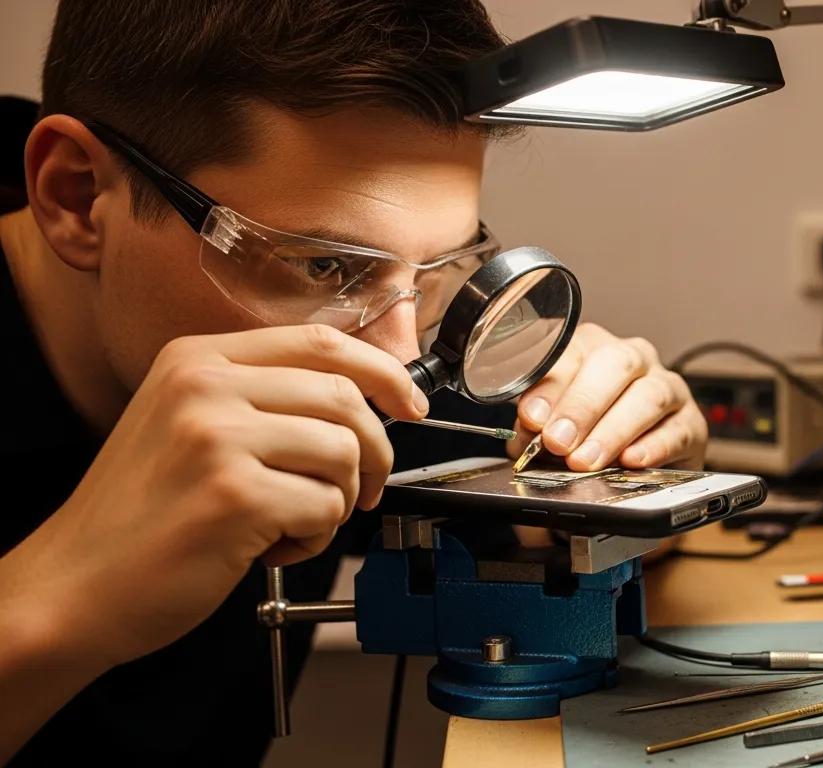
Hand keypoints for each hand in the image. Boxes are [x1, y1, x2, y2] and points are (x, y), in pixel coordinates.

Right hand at [1, 324, 425, 670]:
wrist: (73, 585)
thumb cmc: (140, 516)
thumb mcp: (187, 424)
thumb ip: (263, 398)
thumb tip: (366, 396)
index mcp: (198, 358)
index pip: (322, 340)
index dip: (384, 370)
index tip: (410, 402)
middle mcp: (206, 387)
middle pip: (345, 397)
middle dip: (374, 451)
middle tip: (364, 489)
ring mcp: (217, 439)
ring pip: (344, 453)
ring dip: (341, 499)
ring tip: (295, 522)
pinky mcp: (235, 497)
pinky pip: (326, 507)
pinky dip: (315, 537)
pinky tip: (272, 548)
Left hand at [507, 324, 706, 470]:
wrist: (634, 472)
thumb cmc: (587, 442)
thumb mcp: (553, 434)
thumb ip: (537, 431)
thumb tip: (527, 437)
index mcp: (593, 350)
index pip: (572, 351)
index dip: (550, 384)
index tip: (532, 418)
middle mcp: (634, 360)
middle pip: (614, 363)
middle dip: (582, 404)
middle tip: (559, 441)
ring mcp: (668, 388)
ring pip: (649, 394)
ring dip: (614, 430)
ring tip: (587, 460)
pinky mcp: (692, 424)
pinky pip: (678, 430)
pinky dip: (653, 447)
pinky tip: (631, 461)